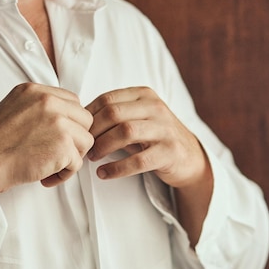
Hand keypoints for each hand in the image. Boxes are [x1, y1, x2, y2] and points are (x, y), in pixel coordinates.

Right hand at [0, 83, 93, 192]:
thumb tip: (64, 117)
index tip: (59, 136)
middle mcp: (48, 102)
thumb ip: (38, 107)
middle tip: (58, 152)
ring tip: (51, 165)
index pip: (72, 101)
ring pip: (86, 140)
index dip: (70, 121)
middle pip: (85, 119)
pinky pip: (77, 163)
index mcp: (35, 91)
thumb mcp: (13, 108)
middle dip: (75, 138)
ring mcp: (58, 122)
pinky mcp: (63, 145)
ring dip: (72, 156)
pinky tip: (46, 176)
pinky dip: (63, 174)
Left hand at [85, 86, 210, 188]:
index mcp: (144, 95)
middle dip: (93, 131)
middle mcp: (156, 108)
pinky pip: (138, 160)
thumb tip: (79, 119)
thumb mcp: (137, 118)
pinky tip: (104, 173)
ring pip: (125, 132)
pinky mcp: (170, 152)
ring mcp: (165, 129)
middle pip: (114, 113)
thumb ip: (114, 114)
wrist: (189, 157)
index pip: (108, 99)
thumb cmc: (154, 136)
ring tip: (93, 157)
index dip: (89, 115)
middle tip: (84, 146)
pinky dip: (116, 168)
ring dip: (103, 146)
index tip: (79, 130)